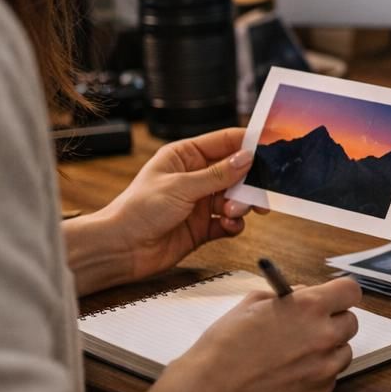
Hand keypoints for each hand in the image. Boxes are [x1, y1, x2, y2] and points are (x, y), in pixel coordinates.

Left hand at [104, 127, 266, 282]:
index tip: (268, 149)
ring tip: (232, 212)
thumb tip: (246, 158)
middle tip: (259, 191)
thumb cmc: (137, 211)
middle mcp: (195, 177)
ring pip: (236, 198)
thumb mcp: (180, 186)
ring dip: (240, 205)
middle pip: (235, 172)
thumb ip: (217, 174)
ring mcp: (200, 202)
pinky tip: (228, 225)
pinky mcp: (203, 226)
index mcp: (185, 156)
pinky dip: (234, 224)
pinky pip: (229, 222)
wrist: (122, 249)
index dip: (247, 144)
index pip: (224, 142)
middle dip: (249, 181)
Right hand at [166, 276, 363, 391]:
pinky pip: (331, 376)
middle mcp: (324, 336)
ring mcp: (325, 368)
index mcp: (309, 307)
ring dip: (328, 348)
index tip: (332, 298)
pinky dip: (318, 372)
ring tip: (297, 351)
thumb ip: (287, 295)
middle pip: (351, 322)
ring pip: (344, 351)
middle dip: (333, 320)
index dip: (340, 293)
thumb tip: (304, 293)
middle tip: (309, 326)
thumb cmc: (225, 344)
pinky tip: (291, 372)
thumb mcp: (252, 303)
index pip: (351, 291)